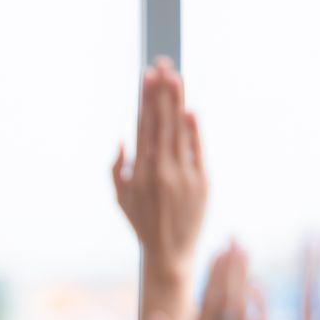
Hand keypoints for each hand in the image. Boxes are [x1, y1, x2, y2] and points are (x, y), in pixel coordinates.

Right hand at [113, 56, 206, 286]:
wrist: (170, 254)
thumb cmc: (143, 224)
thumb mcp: (121, 198)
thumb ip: (117, 169)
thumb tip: (124, 140)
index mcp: (140, 172)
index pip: (144, 126)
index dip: (146, 99)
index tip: (148, 76)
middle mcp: (161, 171)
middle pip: (162, 122)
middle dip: (162, 91)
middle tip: (163, 64)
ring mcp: (183, 176)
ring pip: (179, 131)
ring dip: (177, 102)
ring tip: (176, 77)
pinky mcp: (202, 183)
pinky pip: (198, 150)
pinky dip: (194, 131)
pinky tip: (190, 110)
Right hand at [150, 244, 267, 319]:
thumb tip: (156, 317)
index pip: (212, 303)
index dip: (217, 275)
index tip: (219, 251)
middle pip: (234, 300)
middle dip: (236, 269)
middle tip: (238, 243)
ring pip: (251, 312)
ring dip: (249, 283)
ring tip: (247, 259)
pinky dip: (261, 310)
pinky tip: (256, 292)